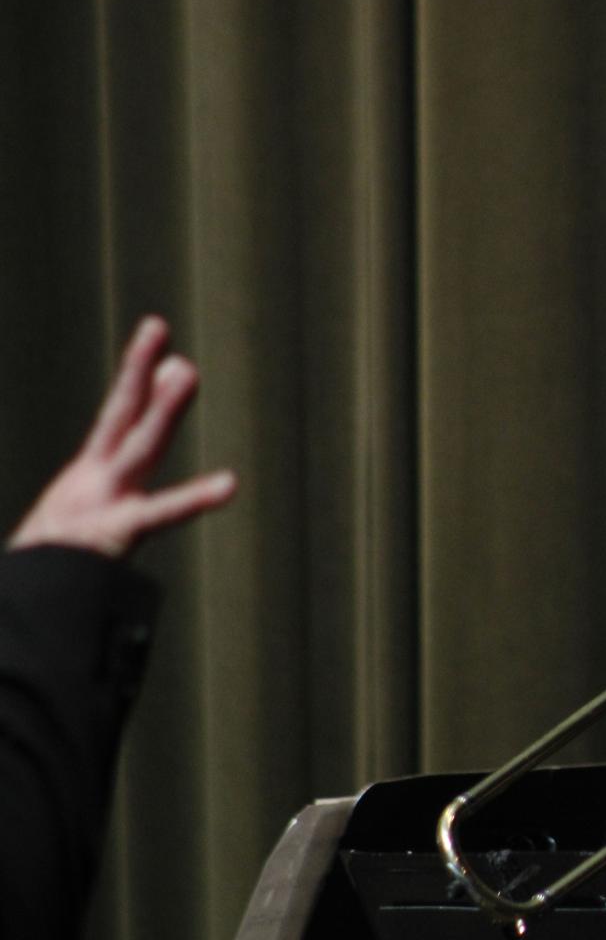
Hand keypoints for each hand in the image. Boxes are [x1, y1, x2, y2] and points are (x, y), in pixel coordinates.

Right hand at [6, 315, 236, 557]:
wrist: (41, 602)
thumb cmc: (72, 560)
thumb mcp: (94, 516)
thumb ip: (121, 464)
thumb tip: (146, 422)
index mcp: (93, 479)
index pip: (118, 419)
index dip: (137, 380)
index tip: (160, 346)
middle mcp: (102, 482)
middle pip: (130, 423)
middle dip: (150, 381)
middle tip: (164, 337)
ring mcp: (106, 503)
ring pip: (138, 444)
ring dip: (162, 407)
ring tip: (184, 369)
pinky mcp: (117, 533)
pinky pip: (164, 514)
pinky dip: (195, 497)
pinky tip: (230, 484)